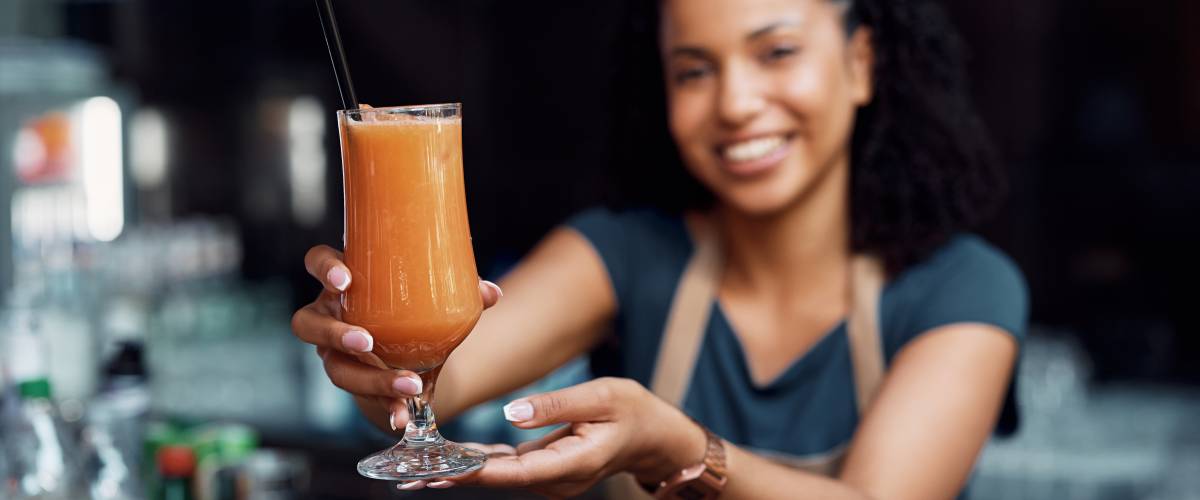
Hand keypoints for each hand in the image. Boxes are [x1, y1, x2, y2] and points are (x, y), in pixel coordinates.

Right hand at [290, 244, 503, 429]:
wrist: (412, 352)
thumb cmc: (412, 309)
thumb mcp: (433, 296)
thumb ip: (462, 291)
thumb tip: (491, 293)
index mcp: (345, 283)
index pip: (318, 262)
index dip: (324, 269)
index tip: (345, 280)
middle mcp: (329, 315)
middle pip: (308, 323)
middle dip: (335, 334)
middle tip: (367, 342)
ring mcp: (334, 351)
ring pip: (334, 367)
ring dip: (368, 378)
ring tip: (404, 384)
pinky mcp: (352, 381)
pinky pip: (360, 396)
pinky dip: (385, 405)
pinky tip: (403, 414)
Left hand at [396, 377, 707, 497]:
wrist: (656, 435)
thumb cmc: (633, 409)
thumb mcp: (602, 396)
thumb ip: (555, 405)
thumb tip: (509, 413)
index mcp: (571, 464)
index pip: (515, 471)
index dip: (474, 472)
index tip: (438, 469)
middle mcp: (556, 480)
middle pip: (497, 480)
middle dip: (452, 475)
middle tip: (406, 474)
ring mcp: (550, 478)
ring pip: (497, 476)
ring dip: (458, 472)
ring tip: (413, 470)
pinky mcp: (544, 469)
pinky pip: (506, 468)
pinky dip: (476, 465)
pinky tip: (446, 461)